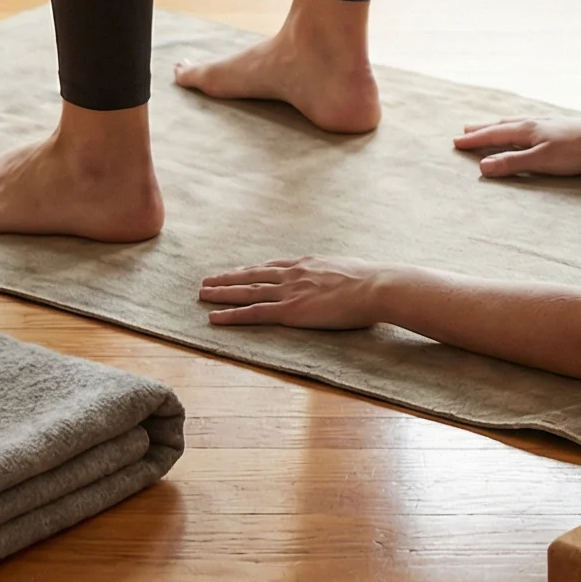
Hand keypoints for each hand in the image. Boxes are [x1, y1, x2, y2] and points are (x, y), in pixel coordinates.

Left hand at [197, 255, 407, 328]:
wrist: (376, 286)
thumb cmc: (372, 282)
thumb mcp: (351, 271)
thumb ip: (337, 276)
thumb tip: (343, 280)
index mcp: (309, 263)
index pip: (273, 266)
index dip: (252, 269)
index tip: (237, 271)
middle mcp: (294, 273)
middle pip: (253, 275)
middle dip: (229, 278)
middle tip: (208, 280)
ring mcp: (290, 291)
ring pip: (246, 291)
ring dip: (222, 293)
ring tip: (203, 294)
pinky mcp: (290, 311)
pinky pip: (253, 313)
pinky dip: (231, 315)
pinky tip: (214, 318)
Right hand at [453, 115, 580, 179]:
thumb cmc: (577, 152)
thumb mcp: (540, 161)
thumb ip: (512, 164)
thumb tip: (482, 167)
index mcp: (527, 130)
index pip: (494, 135)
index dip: (475, 140)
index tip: (456, 142)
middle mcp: (536, 122)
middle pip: (503, 125)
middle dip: (483, 129)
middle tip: (465, 129)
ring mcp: (550, 122)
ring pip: (518, 123)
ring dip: (501, 126)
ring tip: (493, 126)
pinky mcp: (563, 126)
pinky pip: (532, 124)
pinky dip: (519, 126)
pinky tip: (529, 128)